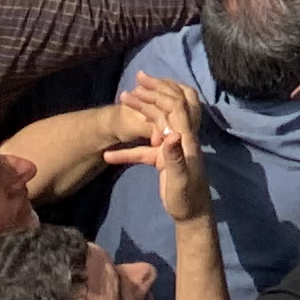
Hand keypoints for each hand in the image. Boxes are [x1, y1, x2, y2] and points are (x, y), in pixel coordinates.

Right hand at [102, 71, 213, 225]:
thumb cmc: (186, 199)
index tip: (142, 85)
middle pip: (168, 108)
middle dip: (153, 93)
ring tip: (123, 101)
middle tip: (134, 83)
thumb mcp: (180, 180)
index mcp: (186, 139)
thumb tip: (170, 136)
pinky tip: (108, 156)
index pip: (175, 107)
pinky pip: (144, 151)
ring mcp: (172, 149)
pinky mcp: (163, 161)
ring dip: (141, 112)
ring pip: (156, 124)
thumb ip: (175, 158)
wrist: (191, 216)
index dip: (160, 93)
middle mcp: (181, 138)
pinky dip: (128, 151)